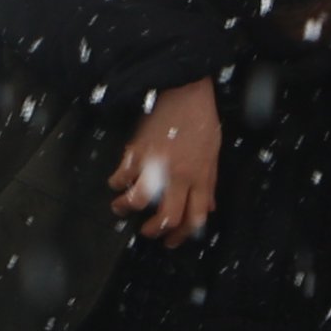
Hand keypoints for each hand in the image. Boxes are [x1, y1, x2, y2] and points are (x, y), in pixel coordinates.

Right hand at [112, 78, 221, 241]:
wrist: (185, 90)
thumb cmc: (201, 119)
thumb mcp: (214, 153)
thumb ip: (209, 183)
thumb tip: (207, 207)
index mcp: (199, 176)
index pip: (194, 217)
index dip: (182, 234)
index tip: (172, 240)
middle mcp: (178, 174)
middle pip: (167, 216)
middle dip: (155, 231)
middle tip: (147, 232)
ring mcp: (156, 163)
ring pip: (140, 200)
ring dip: (128, 209)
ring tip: (122, 209)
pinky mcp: (138, 150)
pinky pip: (123, 174)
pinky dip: (116, 182)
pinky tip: (116, 183)